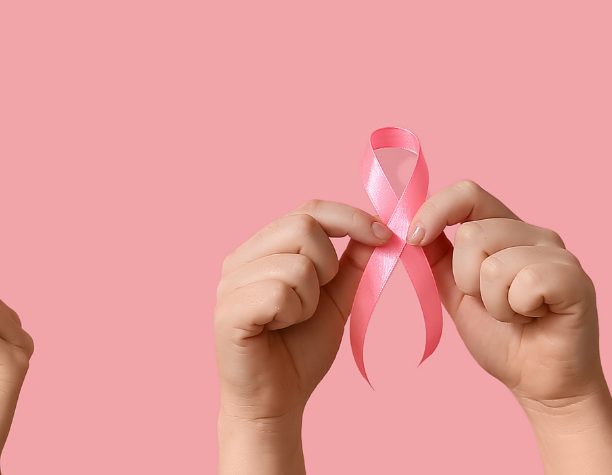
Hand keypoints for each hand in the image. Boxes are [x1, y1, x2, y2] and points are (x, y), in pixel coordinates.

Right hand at [214, 200, 391, 473]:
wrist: (275, 401)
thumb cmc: (298, 351)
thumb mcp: (335, 301)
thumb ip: (351, 265)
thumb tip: (377, 230)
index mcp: (262, 249)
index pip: (308, 210)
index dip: (350, 217)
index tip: (383, 236)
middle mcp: (239, 259)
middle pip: (302, 226)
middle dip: (329, 264)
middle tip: (319, 296)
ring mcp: (229, 284)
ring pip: (296, 264)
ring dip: (310, 298)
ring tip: (294, 319)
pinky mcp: (228, 311)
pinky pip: (279, 293)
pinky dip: (293, 313)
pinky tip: (279, 328)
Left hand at [408, 181, 611, 473]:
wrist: (538, 382)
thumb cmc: (502, 337)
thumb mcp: (455, 291)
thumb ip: (435, 256)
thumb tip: (405, 223)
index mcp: (507, 230)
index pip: (468, 193)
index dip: (435, 210)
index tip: (413, 239)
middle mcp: (537, 235)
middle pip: (472, 234)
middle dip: (466, 281)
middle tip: (493, 304)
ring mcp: (560, 256)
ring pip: (494, 264)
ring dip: (493, 302)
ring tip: (515, 314)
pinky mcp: (576, 280)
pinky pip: (525, 283)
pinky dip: (516, 309)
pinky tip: (534, 318)